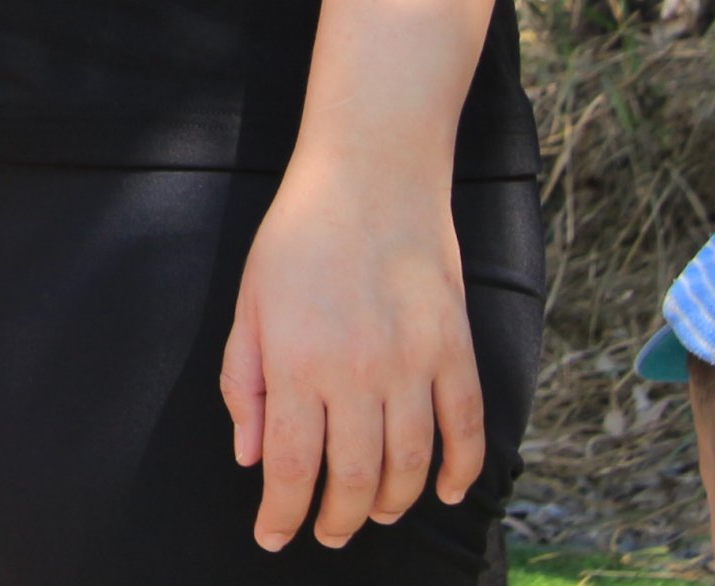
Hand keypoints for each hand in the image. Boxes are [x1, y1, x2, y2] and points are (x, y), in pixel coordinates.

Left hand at [221, 152, 485, 551]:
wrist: (372, 177)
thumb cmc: (298, 237)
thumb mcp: (249, 305)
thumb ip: (247, 384)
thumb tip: (252, 458)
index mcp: (297, 364)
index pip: (292, 468)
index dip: (282, 514)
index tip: (273, 537)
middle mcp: (358, 375)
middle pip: (355, 479)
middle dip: (337, 518)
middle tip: (325, 532)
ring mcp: (414, 366)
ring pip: (412, 466)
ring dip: (394, 503)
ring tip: (373, 514)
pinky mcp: (456, 351)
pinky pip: (467, 429)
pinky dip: (461, 471)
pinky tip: (446, 493)